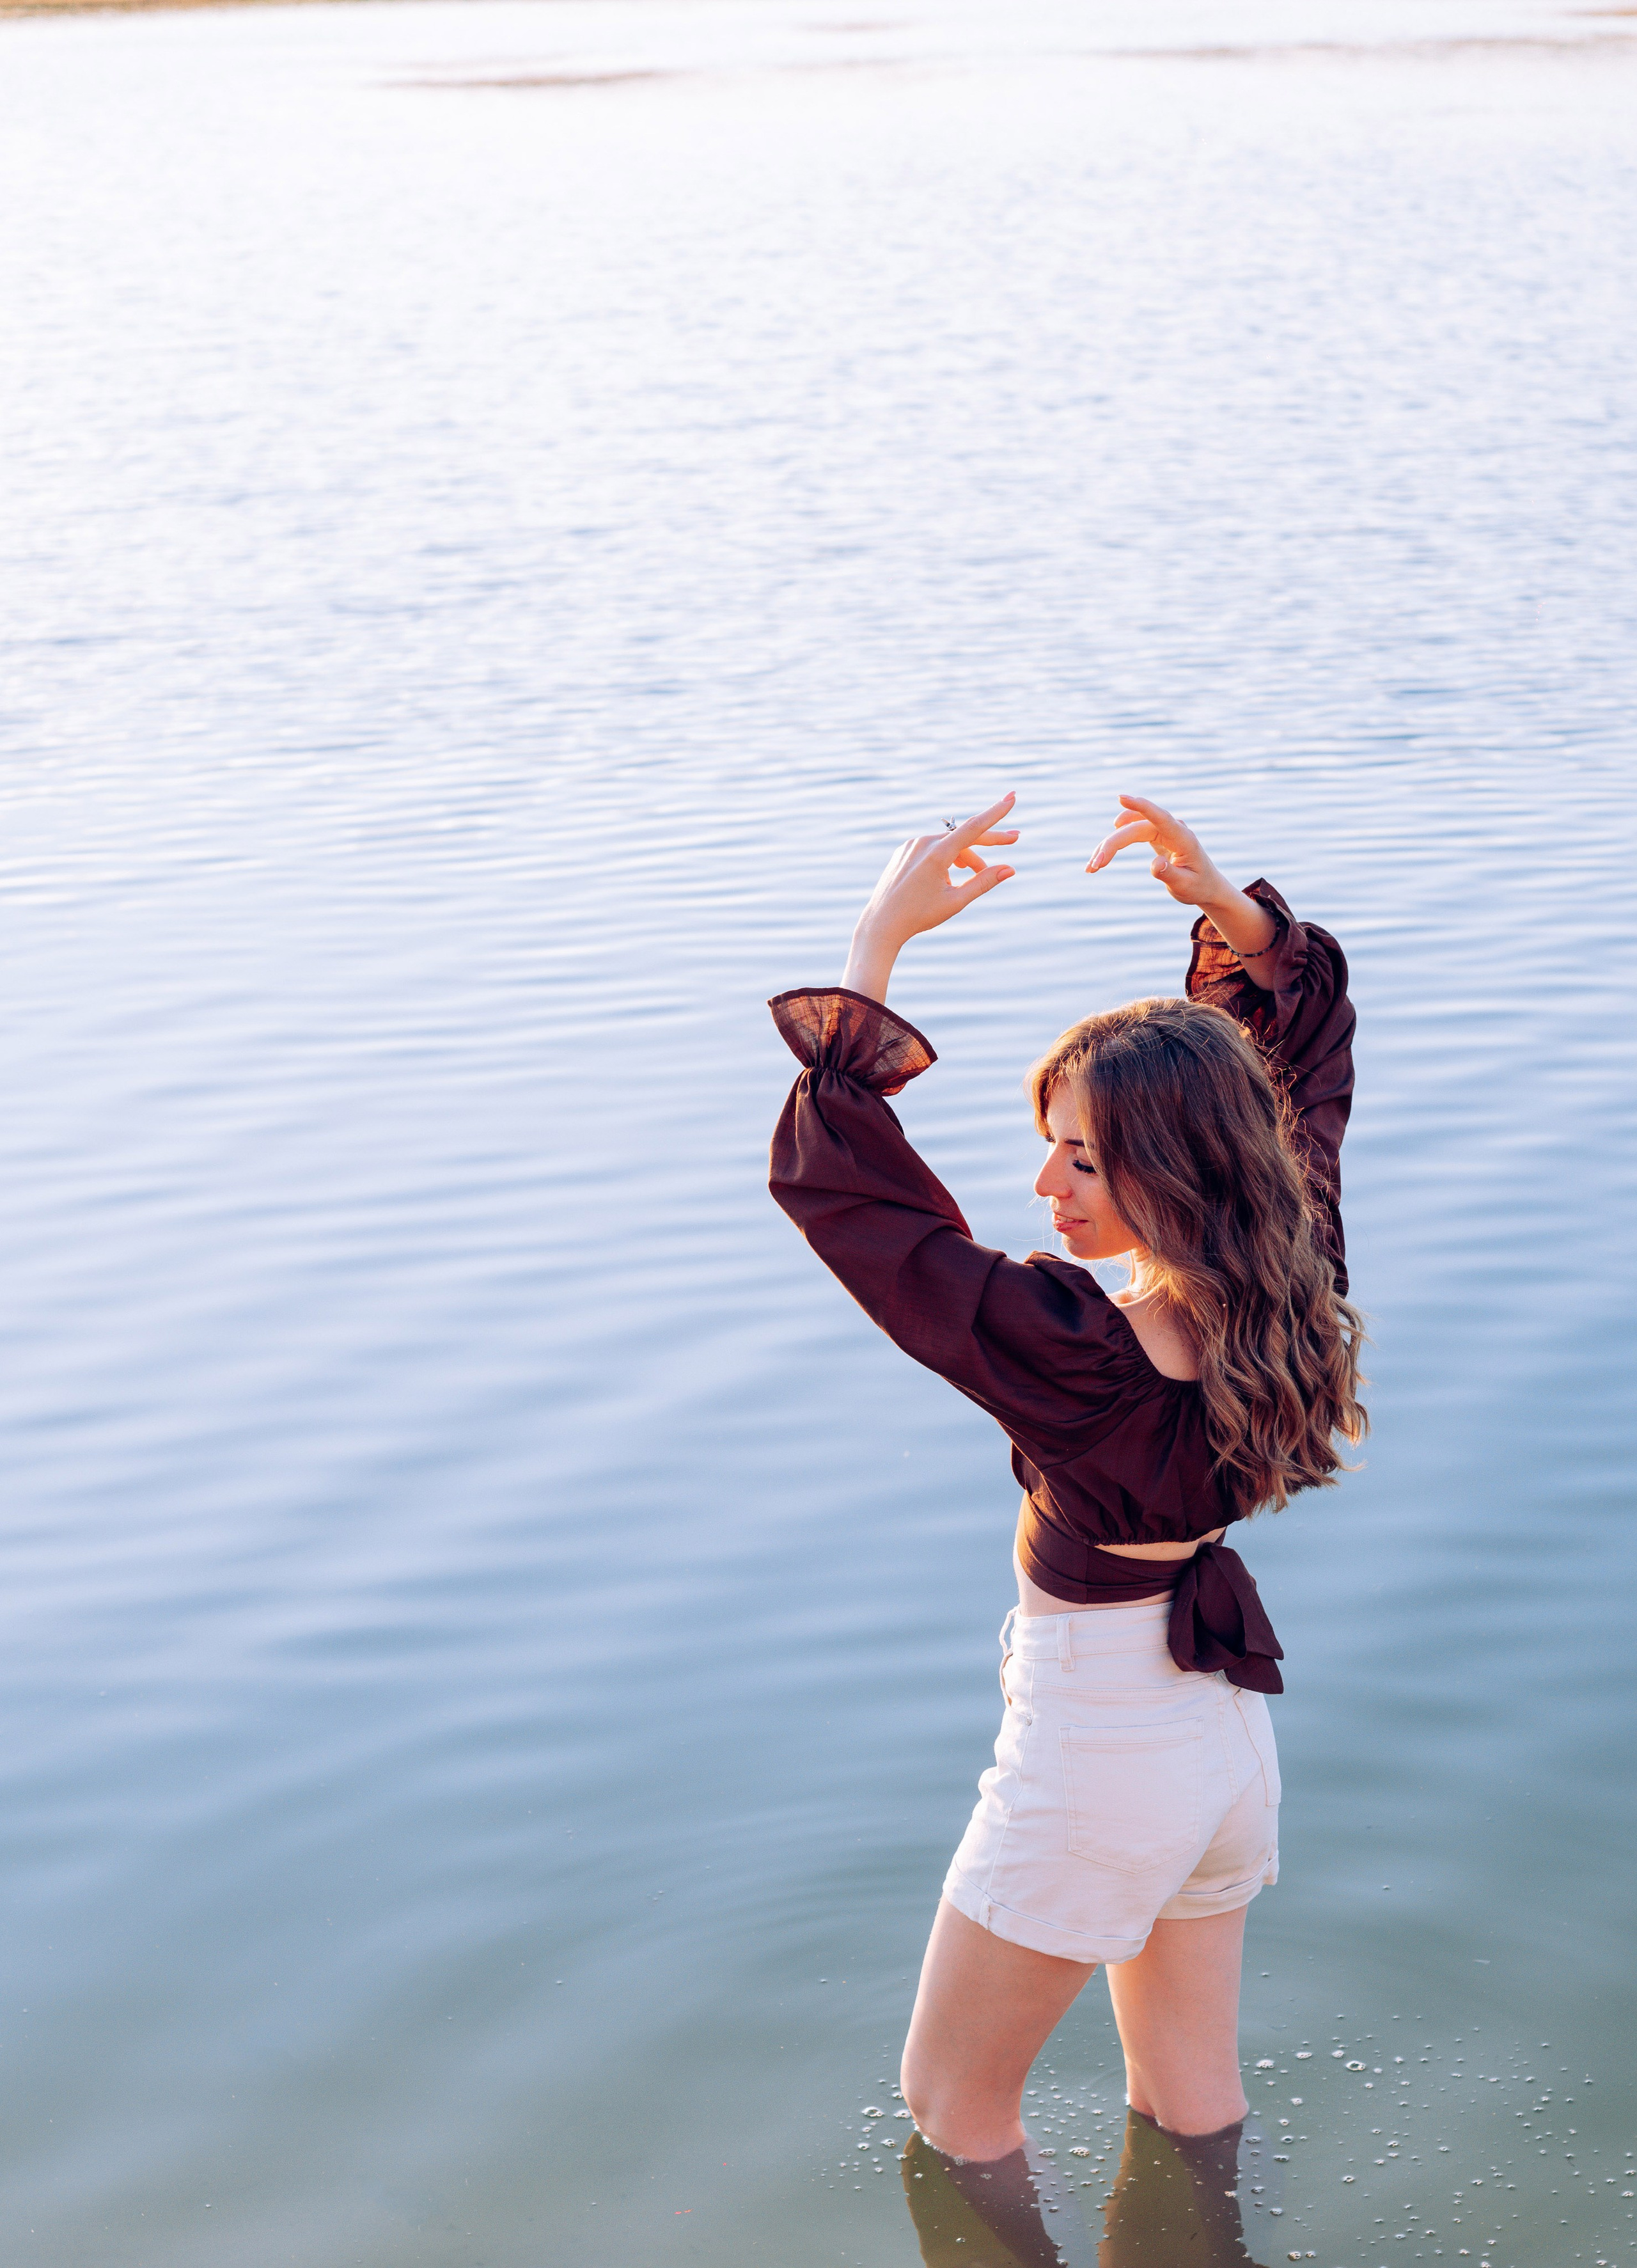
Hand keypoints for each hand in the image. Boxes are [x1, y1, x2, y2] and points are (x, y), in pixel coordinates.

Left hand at [842, 793, 1018, 1001]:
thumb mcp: (956, 901)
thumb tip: (1010, 869)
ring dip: (966, 856)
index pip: (973, 827)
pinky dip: (947, 858)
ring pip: (949, 844)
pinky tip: (947, 876)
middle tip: (1014, 839)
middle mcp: (923, 843)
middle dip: (989, 840)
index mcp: (937, 854)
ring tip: (975, 873)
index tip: (1011, 797)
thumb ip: (983, 882)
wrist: (882, 923)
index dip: (996, 812)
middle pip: (964, 836)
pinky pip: (932, 848)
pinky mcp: (904, 850)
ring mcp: (911, 845)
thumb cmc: (919, 915)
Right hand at [1084, 793, 1230, 908]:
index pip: (1159, 817)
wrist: (1206, 885)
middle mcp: (1172, 829)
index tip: (1121, 797)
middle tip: (1094, 866)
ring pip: (1129, 830)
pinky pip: (1131, 832)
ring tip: (1092, 867)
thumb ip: (1170, 875)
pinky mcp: (1155, 834)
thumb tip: (1154, 864)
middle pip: (1135, 829)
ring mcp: (1163, 829)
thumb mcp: (1185, 886)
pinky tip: (1101, 853)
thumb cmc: (1197, 886)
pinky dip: (1115, 843)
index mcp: (1182, 838)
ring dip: (1109, 845)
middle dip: (1112, 844)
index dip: (1140, 806)